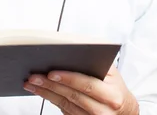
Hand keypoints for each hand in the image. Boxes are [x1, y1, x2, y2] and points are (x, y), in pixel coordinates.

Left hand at [23, 64, 138, 114]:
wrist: (125, 111)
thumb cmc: (115, 87)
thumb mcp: (112, 73)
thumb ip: (97, 61)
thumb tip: (73, 47)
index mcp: (111, 94)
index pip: (87, 85)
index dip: (68, 78)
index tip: (51, 72)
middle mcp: (103, 110)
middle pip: (72, 96)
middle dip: (50, 85)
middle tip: (34, 76)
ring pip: (65, 105)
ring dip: (45, 93)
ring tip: (31, 83)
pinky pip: (64, 111)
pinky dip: (50, 100)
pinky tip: (40, 91)